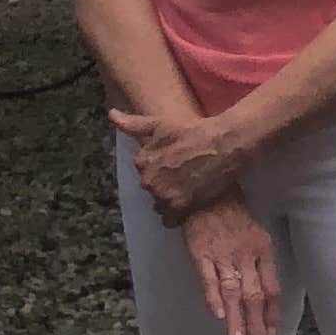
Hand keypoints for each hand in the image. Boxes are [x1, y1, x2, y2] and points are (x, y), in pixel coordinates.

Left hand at [114, 103, 257, 215]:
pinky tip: (189, 202)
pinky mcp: (181, 208)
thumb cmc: (193, 131)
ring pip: (160, 204)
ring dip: (170, 199)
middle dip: (164, 184)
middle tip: (184, 175)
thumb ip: (133, 124)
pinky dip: (177, 214)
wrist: (224, 143)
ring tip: (189, 187)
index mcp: (142, 162)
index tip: (174, 164)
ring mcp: (164, 195)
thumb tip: (111, 115)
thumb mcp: (160, 123)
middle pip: (152, 189)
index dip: (160, 168)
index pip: (145, 172)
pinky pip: (169, 220)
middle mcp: (149, 180)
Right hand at [185, 198, 287, 334]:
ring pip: (232, 291)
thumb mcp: (257, 237)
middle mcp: (246, 255)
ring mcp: (222, 254)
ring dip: (236, 317)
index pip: (272, 288)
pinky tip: (217, 314)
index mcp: (263, 251)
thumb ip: (261, 266)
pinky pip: (208, 278)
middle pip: (254, 295)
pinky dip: (213, 296)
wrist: (208, 191)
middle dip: (256, 324)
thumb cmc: (235, 217)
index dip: (272, 313)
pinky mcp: (200, 253)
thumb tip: (264, 298)